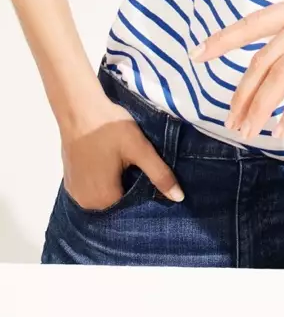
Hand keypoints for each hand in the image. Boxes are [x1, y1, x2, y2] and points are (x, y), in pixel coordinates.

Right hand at [60, 97, 183, 208]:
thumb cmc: (110, 128)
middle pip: (118, 204)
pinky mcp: (70, 181)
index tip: (154, 181)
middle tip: (142, 170)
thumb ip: (159, 174)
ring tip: (129, 167)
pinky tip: (112, 165)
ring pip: (105, 196)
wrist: (79, 108)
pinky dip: (104, 181)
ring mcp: (75, 193)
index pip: (132, 209)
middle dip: (132, 191)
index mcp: (103, 201)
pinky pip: (93, 188)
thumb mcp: (139, 149)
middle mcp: (86, 204)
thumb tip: (179, 198)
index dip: (146, 196)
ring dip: (118, 185)